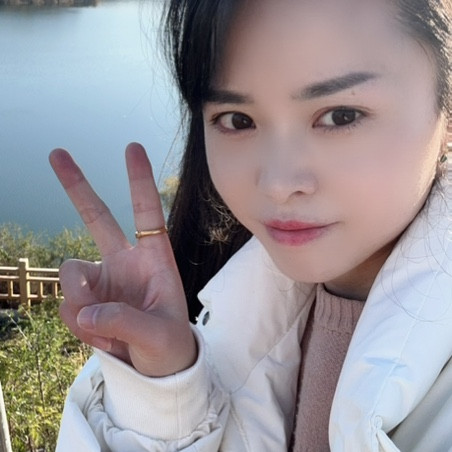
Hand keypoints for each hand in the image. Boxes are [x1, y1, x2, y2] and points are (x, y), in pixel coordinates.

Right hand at [49, 143, 195, 376]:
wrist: (155, 366)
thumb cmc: (170, 344)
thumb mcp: (160, 336)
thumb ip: (126, 323)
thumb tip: (86, 312)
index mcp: (154, 259)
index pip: (147, 213)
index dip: (139, 181)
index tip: (132, 148)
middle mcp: (124, 261)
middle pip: (96, 217)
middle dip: (76, 186)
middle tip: (57, 153)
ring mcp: (100, 279)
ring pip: (71, 275)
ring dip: (82, 304)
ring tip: (109, 331)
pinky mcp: (83, 300)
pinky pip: (67, 306)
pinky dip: (80, 326)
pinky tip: (102, 336)